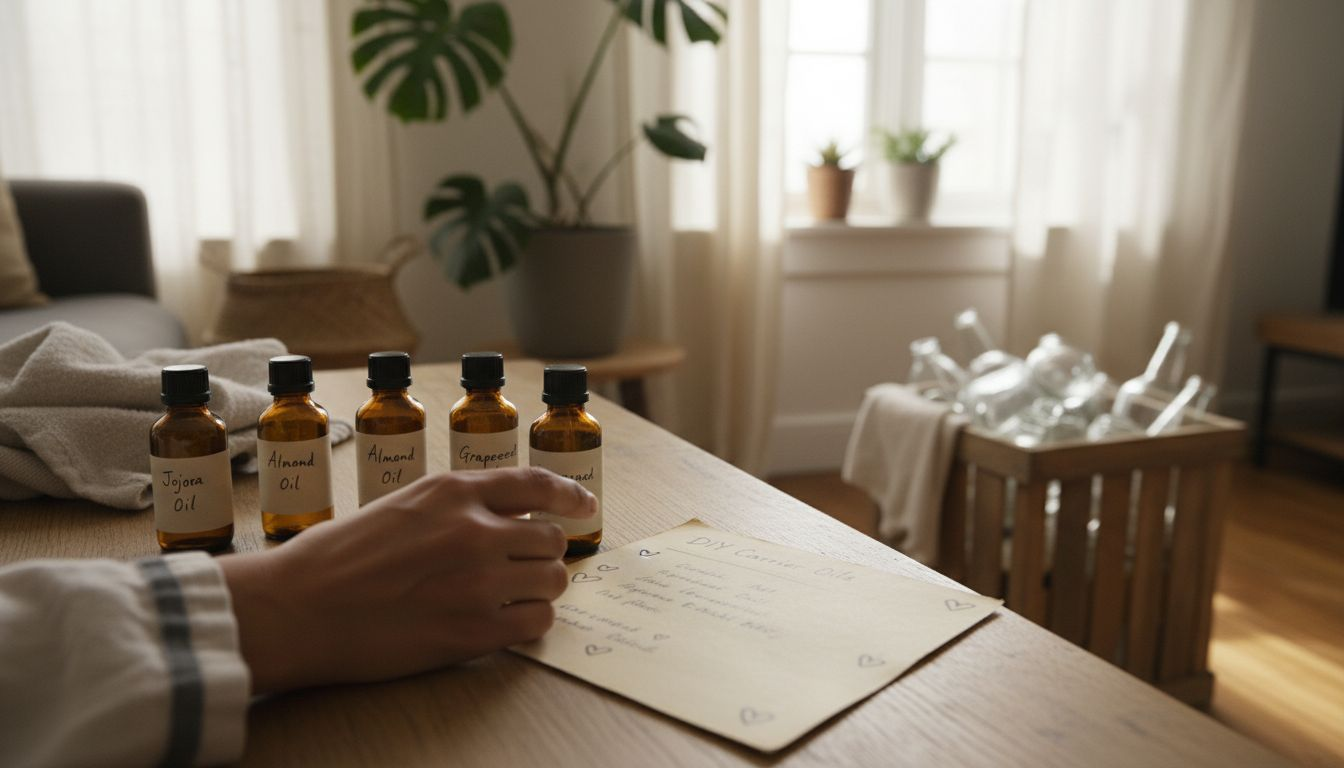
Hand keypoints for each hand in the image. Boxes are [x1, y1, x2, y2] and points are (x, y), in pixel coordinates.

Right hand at [219, 468, 595, 694]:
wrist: (297, 608)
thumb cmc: (335, 558)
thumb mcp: (401, 506)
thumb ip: (455, 508)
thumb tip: (503, 519)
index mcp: (453, 491)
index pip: (537, 483)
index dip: (569, 494)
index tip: (584, 506)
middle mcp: (475, 530)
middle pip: (551, 538)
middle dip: (544, 553)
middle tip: (526, 568)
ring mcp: (478, 581)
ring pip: (553, 580)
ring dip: (540, 589)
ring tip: (511, 597)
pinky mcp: (475, 630)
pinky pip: (538, 623)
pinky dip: (530, 623)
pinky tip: (506, 624)